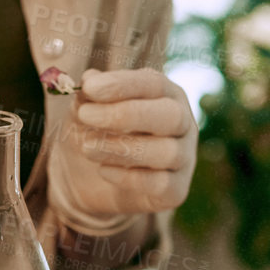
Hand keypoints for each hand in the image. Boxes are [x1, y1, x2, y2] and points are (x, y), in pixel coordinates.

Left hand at [47, 68, 196, 232]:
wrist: (90, 182)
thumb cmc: (95, 133)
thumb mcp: (85, 111)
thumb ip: (88, 96)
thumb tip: (90, 79)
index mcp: (165, 95)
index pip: (154, 84)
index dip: (123, 85)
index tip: (90, 88)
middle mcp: (182, 123)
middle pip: (170, 115)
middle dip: (125, 114)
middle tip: (85, 115)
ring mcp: (183, 158)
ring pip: (166, 152)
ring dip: (121, 148)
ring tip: (86, 147)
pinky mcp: (176, 190)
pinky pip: (160, 184)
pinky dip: (128, 177)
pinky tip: (103, 170)